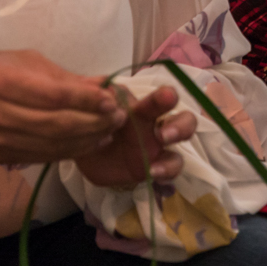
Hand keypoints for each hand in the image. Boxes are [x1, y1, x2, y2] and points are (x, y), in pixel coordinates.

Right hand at [0, 50, 125, 162]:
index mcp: (3, 81)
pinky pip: (46, 156)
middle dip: (94, 122)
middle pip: (57, 124)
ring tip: (111, 130)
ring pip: (54, 144)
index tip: (112, 100)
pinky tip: (93, 142)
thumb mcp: (26, 61)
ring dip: (89, 139)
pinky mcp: (4, 155)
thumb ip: (64, 77)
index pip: (54, 96)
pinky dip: (73, 150)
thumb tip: (104, 85)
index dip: (87, 101)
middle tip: (119, 117)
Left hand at [74, 85, 197, 187]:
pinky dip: (164, 174)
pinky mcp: (152, 169)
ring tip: (155, 168)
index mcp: (144, 108)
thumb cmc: (95, 119)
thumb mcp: (93, 104)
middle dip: (181, 127)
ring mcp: (157, 151)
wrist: (81, 147)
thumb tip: (108, 91)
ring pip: (179, 155)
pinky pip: (167, 173)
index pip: (163, 98)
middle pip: (185, 122)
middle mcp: (157, 127)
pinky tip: (151, 174)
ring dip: (172, 163)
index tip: (166, 98)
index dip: (167, 97)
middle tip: (163, 135)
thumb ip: (101, 95)